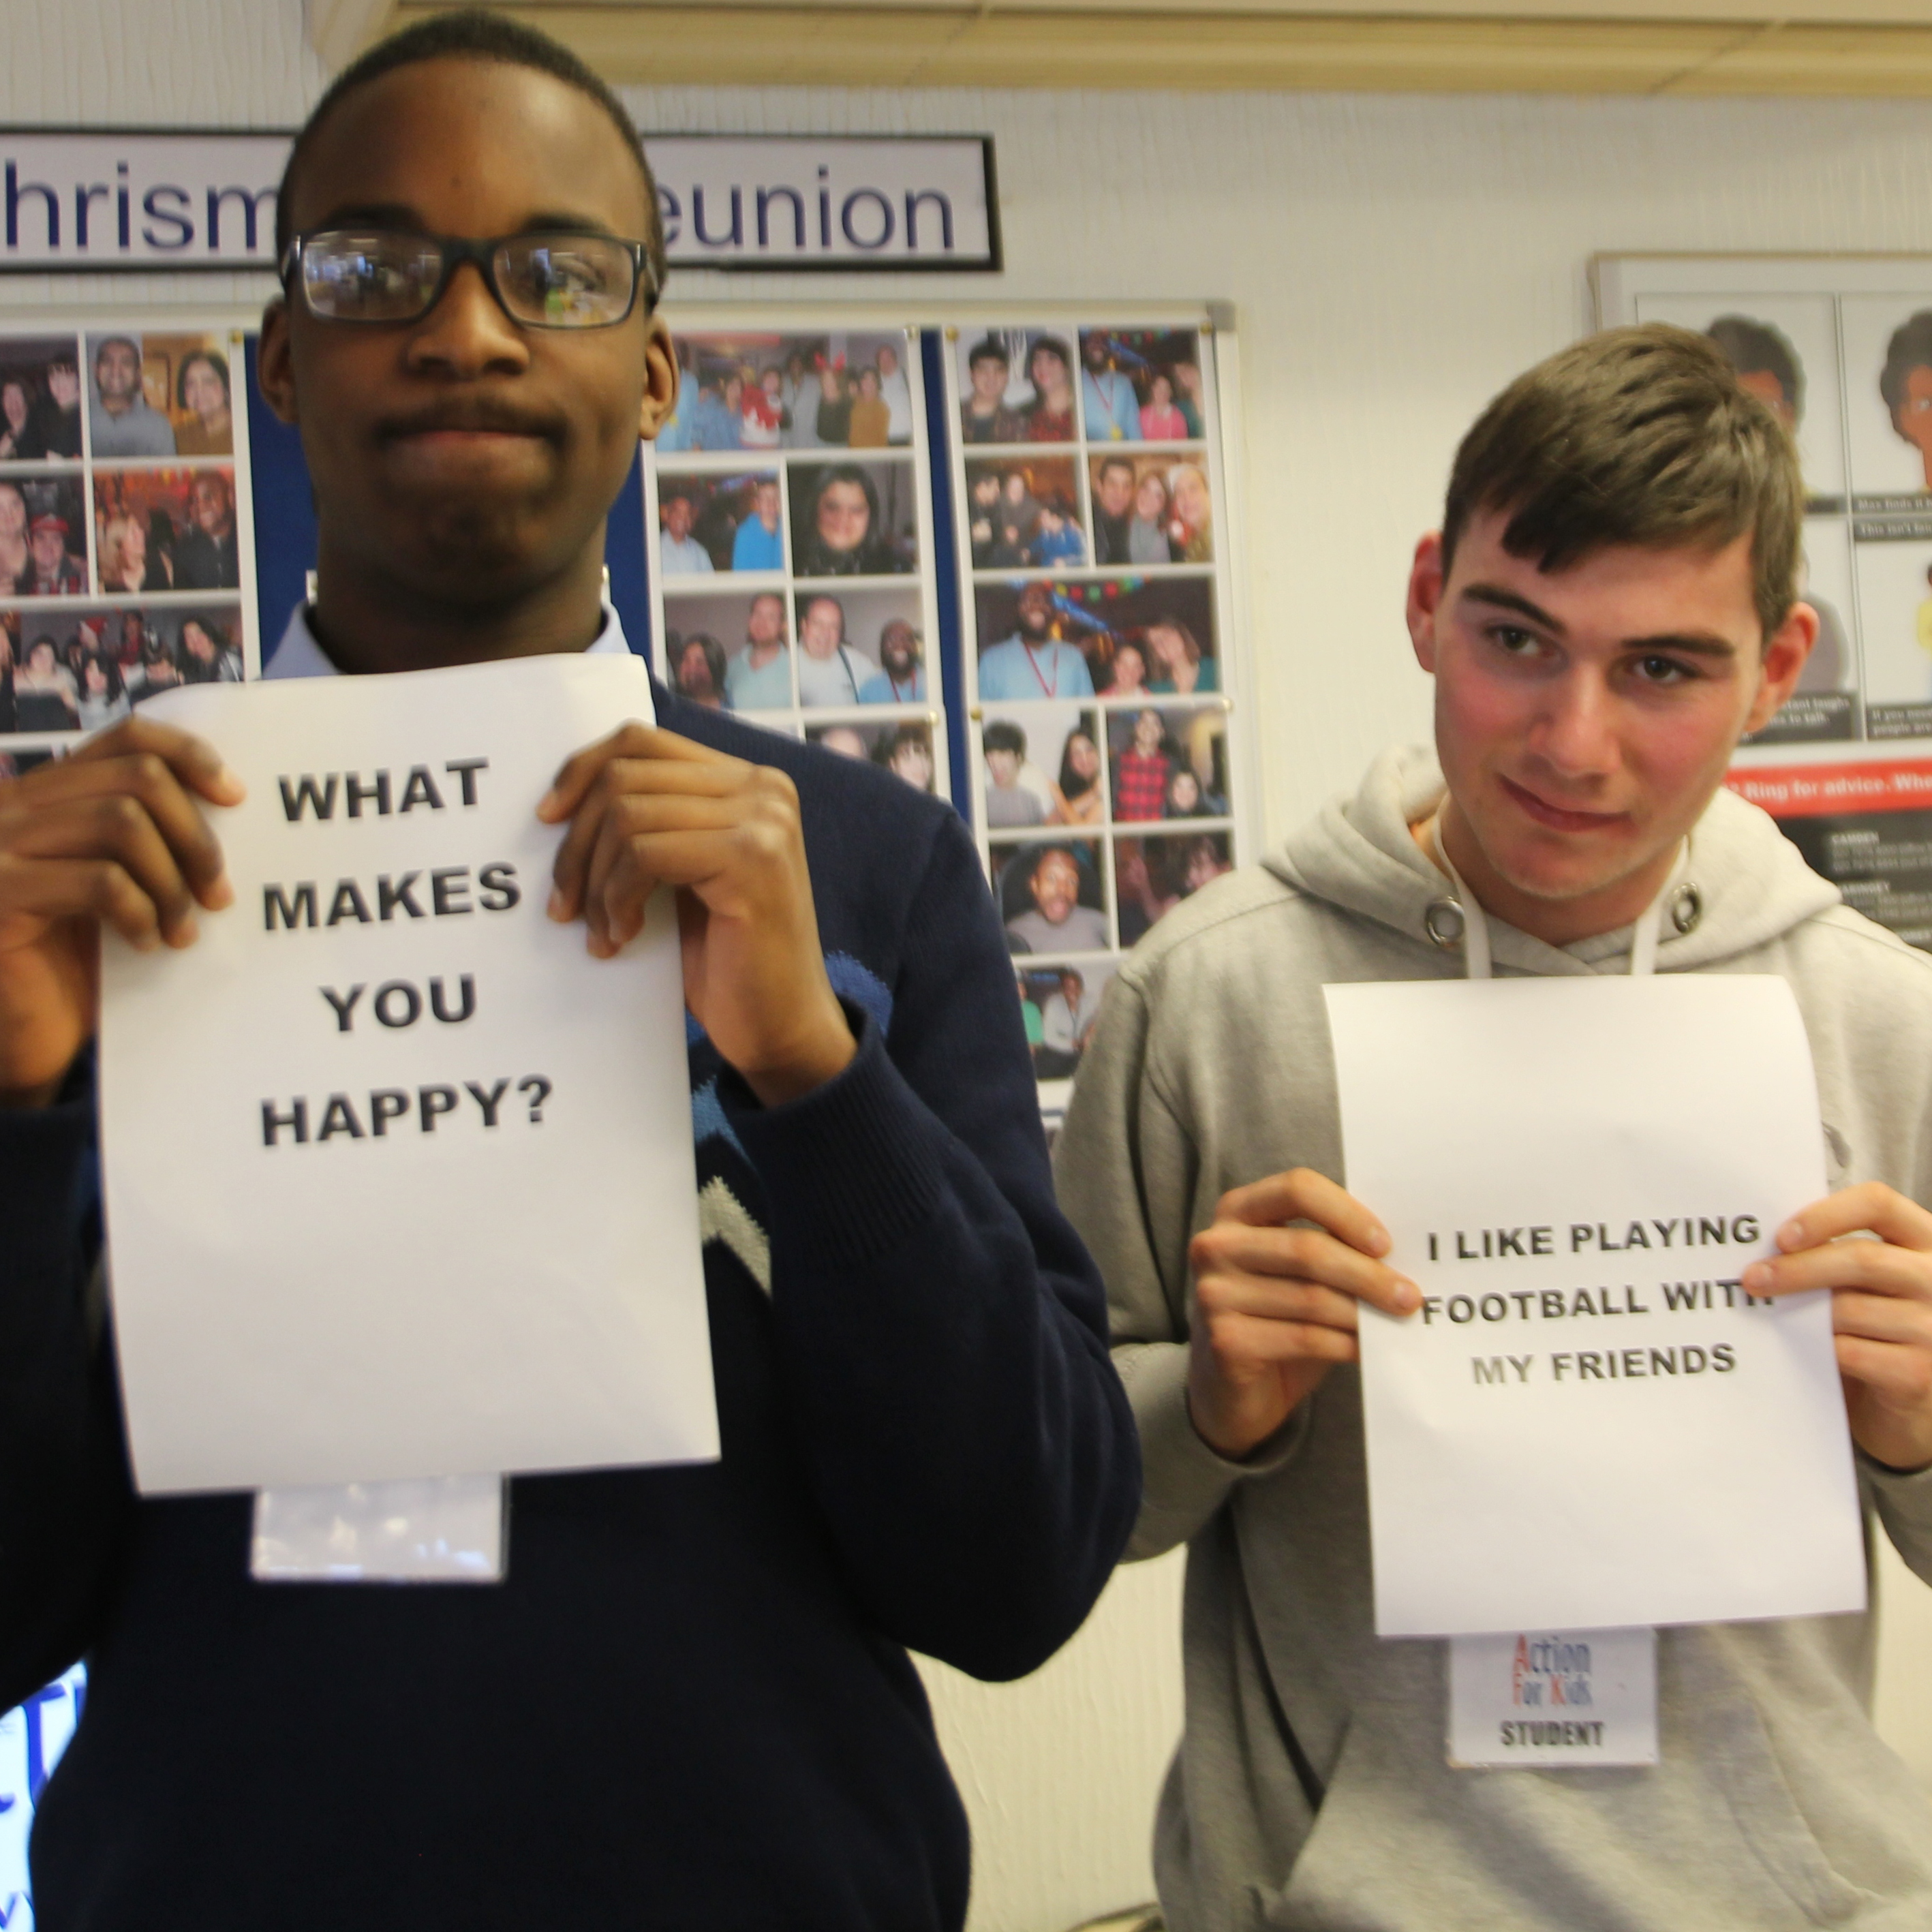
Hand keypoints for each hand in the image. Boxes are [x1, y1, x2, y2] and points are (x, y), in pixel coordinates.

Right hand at [0, 716, 241, 1106]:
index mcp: (46, 793)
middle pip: (138, 778)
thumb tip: (230, 808)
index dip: (188, 755)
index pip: (126, 736)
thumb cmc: (75, 959)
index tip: (234, 797)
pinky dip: (140, 911)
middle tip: (218, 894)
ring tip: (185, 928)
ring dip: (173, 880)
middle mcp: (14, 805)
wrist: (19, 1031)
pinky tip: (146, 942)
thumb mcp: (114, 884)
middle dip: (195, 835)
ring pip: (123, 823)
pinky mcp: (0, 893)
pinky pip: (100, 881)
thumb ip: (147, 839)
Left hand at [539, 723, 855, 1107]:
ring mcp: (763, 820)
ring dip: (595, 881)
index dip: (581, 771)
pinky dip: (617, 900)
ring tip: (601, 931)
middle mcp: (763, 788)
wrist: (782, 1027)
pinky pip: (645, 854)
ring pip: (628, 815)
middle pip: (625, 777)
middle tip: (564, 905)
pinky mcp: (752, 859)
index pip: (641, 741)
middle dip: (578, 844)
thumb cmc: (727, 959)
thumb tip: (564, 799)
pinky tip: (624, 937)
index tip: (547, 820)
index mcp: (748, 783)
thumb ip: (655, 823)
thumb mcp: (685, 874)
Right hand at [1186, 1168, 1419, 1460]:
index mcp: (1237, 1210)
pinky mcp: (1225, 1340)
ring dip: (1363, 1313)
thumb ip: (1331, 1246)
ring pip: (1310, 1297)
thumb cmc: (1277, 1316)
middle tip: (1409, 1296)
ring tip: (1396, 1323)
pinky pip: (1304, 1337)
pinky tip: (1367, 1349)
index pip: (1296, 1189)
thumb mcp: (1299, 1270)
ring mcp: (1213, 1293)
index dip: (1347, 1213)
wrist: (1235, 1386)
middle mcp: (1215, 1245)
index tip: (1386, 1244)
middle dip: (1368, 1274)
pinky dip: (1345, 1344)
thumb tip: (1397, 1253)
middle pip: (1306, 1248)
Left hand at [1743, 1183, 1931, 1472]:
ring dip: (1800, 1311)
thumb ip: (1833, 1251)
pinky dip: (1816, 1347)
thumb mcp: (1864, 1279)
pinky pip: (1851, 1352)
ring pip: (1852, 1309)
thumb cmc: (1876, 1323)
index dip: (1826, 1214)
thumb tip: (1764, 1241)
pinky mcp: (1920, 1373)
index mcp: (1923, 1239)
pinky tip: (1798, 1344)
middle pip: (1863, 1258)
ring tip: (1768, 1312)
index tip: (1782, 1236)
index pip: (1879, 1203)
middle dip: (1798, 1268)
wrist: (1904, 1393)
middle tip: (1752, 1278)